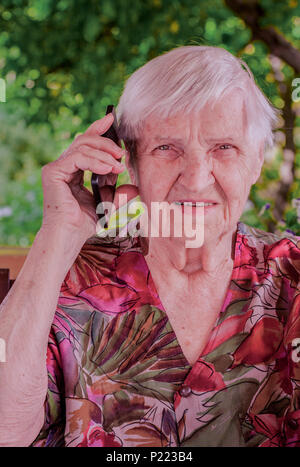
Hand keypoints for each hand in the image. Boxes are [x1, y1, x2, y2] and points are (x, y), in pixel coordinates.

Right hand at [40, 113, 125, 242]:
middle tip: (122, 152)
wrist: (70, 236)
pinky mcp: (53, 172)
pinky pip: (76, 157)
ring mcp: (57, 168)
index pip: (86, 144)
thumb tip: (134, 186)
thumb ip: (120, 194)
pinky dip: (94, 161)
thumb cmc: (85, 223)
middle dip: (106, 142)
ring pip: (82, 146)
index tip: (112, 119)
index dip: (98, 129)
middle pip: (84, 140)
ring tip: (117, 166)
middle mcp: (64, 166)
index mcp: (74, 170)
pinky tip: (106, 169)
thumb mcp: (109, 205)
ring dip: (104, 154)